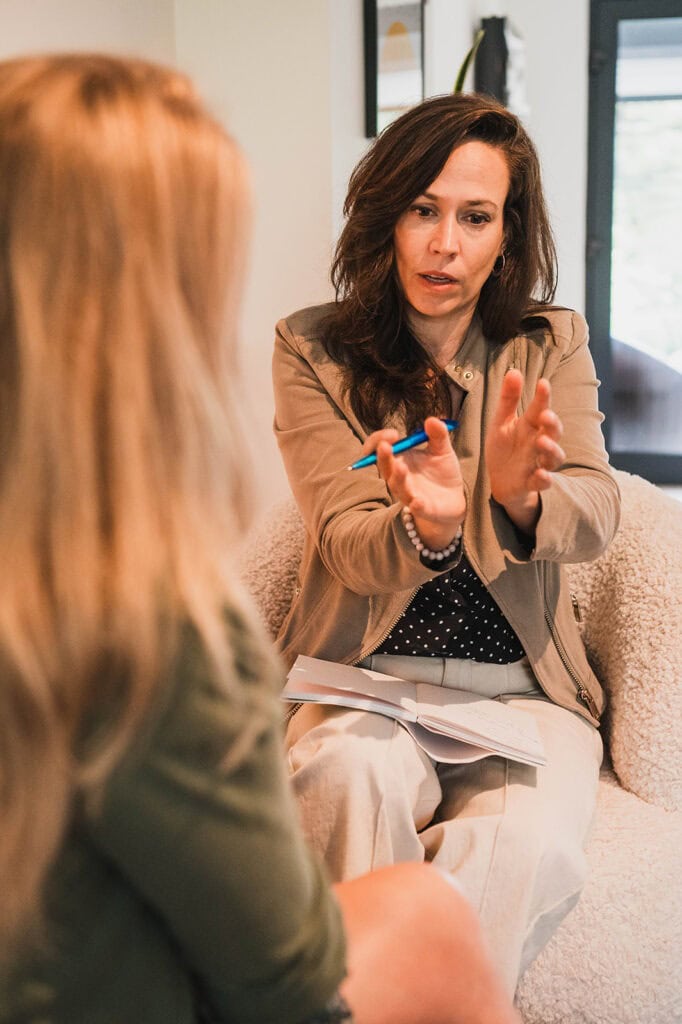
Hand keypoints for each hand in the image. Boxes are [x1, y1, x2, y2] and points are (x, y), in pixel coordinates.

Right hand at [362, 417, 464, 549]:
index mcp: (399, 459)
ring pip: (397, 486)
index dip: (380, 440)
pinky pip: (416, 508)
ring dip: (397, 477)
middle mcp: (398, 477)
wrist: (454, 499)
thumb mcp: (442, 450)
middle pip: (384, 467)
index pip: (379, 448)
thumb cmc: (442, 472)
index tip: (393, 434)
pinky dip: (416, 505)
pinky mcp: (422, 509)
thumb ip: (438, 435)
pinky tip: (417, 501)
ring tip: (401, 467)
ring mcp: (409, 493)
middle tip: (386, 446)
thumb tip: (432, 419)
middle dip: (383, 457)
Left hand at [485, 369, 564, 533]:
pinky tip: (540, 474)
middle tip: (546, 415)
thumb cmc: (504, 448)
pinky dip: (544, 478)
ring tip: (542, 441)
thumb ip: (508, 399)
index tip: (543, 383)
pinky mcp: (532, 482)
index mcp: (530, 425)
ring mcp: (538, 463)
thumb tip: (514, 370)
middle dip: (553, 423)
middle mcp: (539, 443)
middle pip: (553, 432)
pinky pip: (543, 482)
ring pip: (554, 456)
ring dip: (551, 449)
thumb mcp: (501, 422)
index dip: (543, 396)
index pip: (540, 408)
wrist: (500, 481)